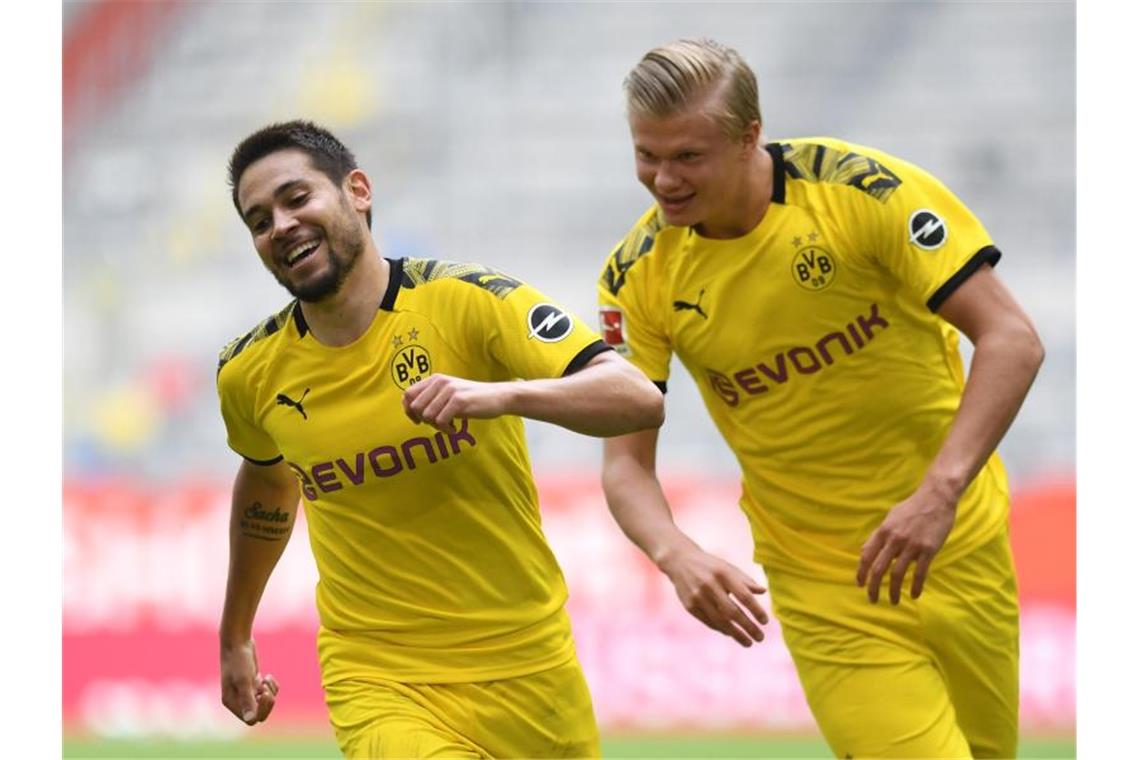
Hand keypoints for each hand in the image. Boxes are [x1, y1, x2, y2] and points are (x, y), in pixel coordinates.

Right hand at [220, 638, 278, 725]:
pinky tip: (268, 676)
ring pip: (264, 703)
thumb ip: (247, 700)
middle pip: (258, 713)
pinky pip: (267, 692)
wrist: (238, 640)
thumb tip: (252, 720)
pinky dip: (271, 687)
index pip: (251, 719)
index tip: (265, 694)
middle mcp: (237, 699)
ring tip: (266, 681)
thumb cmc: (239, 660)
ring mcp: (246, 691)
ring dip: (270, 693)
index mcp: (231, 702)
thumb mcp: (244, 680)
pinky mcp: (253, 683)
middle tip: (267, 690)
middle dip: (267, 703)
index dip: (262, 711)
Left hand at [402, 374, 510, 431]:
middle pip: (415, 407)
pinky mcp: (459, 401)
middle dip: (424, 420)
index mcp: (435, 379)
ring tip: (449, 426)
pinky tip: (455, 428)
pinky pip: (440, 421)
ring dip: (436, 426)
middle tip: (439, 423)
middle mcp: (440, 382)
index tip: (419, 420)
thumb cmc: (472, 399)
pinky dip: (446, 430)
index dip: (409, 411)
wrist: (498, 396)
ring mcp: (449, 391)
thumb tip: (409, 410)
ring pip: (427, 416)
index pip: (407, 395)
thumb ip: (431, 397)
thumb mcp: (449, 393)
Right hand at [659, 543, 768, 646]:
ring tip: (748, 642)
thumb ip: (745, 580)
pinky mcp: (689, 606)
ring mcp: (698, 596)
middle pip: (732, 612)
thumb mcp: (727, 567)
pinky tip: (731, 634)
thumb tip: (763, 591)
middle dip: (748, 627)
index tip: (766, 622)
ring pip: (720, 621)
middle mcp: (709, 585)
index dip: (756, 610)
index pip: (743, 596)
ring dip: (736, 634)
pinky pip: (709, 622)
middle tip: (760, 638)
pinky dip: (721, 629)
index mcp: (723, 573)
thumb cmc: (710, 566)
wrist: (679, 561)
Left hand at [856, 488, 957, 604]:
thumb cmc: (912, 508)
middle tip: (872, 599)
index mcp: (883, 531)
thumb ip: (878, 534)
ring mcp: (911, 545)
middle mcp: (894, 539)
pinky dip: (915, 586)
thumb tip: (865, 550)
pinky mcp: (928, 549)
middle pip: (878, 568)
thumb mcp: (890, 517)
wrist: (936, 497)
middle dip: (873, 587)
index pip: (866, 556)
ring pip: (897, 574)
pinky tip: (914, 595)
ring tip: (893, 601)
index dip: (861, 572)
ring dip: (893, 591)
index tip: (860, 584)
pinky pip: (919, 573)